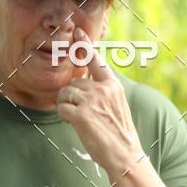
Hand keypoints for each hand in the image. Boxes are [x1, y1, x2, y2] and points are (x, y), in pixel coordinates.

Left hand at [56, 27, 145, 171]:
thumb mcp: (116, 105)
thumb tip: (83, 83)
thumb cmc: (118, 133)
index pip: (95, 60)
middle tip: (84, 115)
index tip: (77, 31)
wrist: (124, 154)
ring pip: (65, 95)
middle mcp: (102, 89)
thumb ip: (102, 91)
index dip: (84, 45)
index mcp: (112, 85)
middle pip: (73, 84)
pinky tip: (76, 125)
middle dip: (72, 98)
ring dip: (67, 108)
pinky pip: (61, 108)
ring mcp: (92, 101)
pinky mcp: (82, 115)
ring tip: (82, 121)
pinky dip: (65, 117)